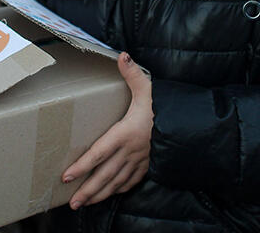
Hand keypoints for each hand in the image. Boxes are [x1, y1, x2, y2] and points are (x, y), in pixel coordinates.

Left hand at [63, 52, 152, 209]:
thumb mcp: (149, 89)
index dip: (82, 166)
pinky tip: (110, 194)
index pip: (99, 153)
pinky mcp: (149, 166)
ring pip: (116, 182)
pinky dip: (119, 189)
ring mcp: (140, 161)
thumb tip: (122, 56)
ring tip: (84, 204)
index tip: (67, 177)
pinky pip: (131, 181)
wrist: (193, 126)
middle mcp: (131, 151)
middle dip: (87, 190)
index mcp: (126, 133)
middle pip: (105, 174)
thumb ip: (134, 75)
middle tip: (72, 202)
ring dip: (99, 195)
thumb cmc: (167, 107)